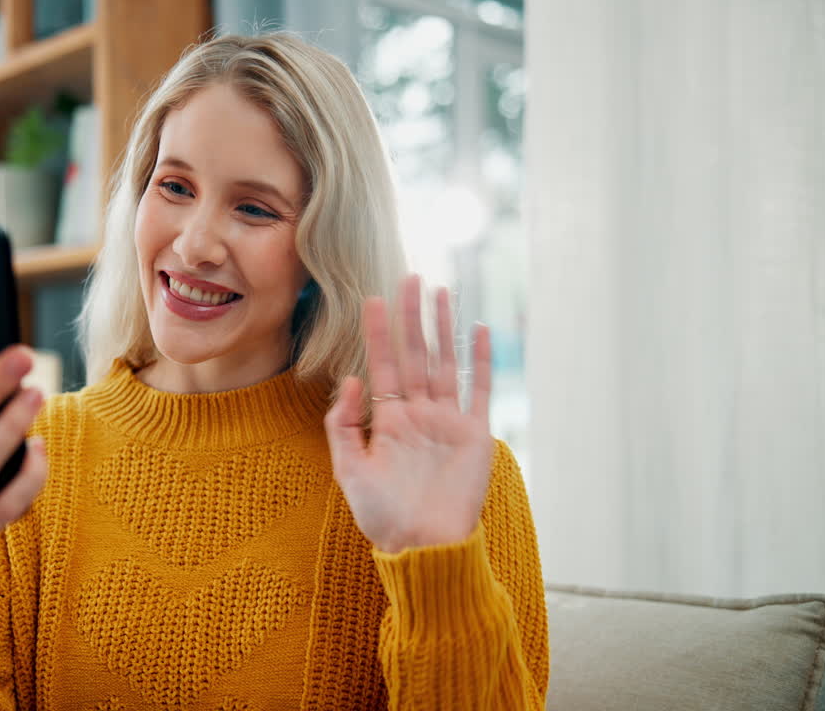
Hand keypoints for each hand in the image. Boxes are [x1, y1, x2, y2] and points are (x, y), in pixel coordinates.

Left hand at [324, 275, 494, 552]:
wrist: (423, 546)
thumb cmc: (383, 515)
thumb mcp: (350, 469)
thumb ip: (344, 425)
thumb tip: (352, 379)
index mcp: (389, 420)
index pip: (382, 364)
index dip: (377, 332)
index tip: (371, 299)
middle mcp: (419, 414)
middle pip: (415, 354)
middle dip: (411, 317)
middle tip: (409, 277)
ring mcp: (448, 421)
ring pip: (446, 363)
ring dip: (444, 328)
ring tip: (441, 292)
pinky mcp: (475, 434)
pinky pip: (479, 390)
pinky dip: (481, 360)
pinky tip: (478, 330)